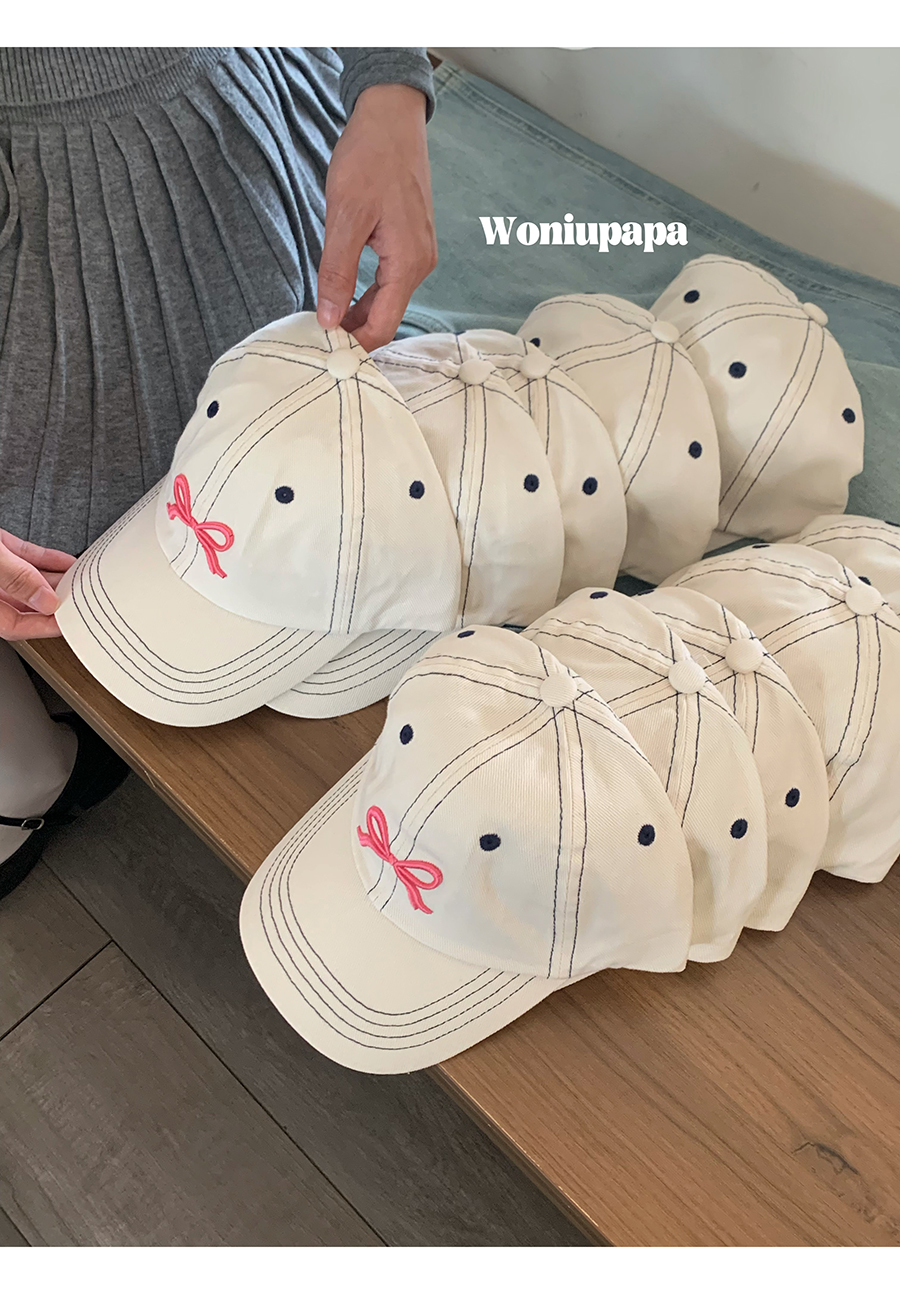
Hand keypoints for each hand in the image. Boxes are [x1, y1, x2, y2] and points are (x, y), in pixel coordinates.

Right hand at [0, 529, 75, 639]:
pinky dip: (44, 560)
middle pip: (24, 603)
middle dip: (54, 600)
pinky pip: (22, 559)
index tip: (70, 622)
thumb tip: (45, 599)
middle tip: (78, 600)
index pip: (14, 626)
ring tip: (77, 579)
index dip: (44, 626)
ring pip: (26, 580)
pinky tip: (63, 561)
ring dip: (53, 579)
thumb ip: (16, 578)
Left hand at [317, 83, 436, 351]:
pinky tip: (343, 291)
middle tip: (318, 338)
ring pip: (387, 299)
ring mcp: (417, 252)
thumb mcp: (345, 217)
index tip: (324, 350)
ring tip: (326, 318)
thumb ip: (338, 272)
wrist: (391, 116)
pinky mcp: (409, 240)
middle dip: (355, 331)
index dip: (355, 343)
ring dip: (359, 312)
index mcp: (409, 263)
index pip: (383, 325)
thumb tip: (330, 319)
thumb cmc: (370, 158)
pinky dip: (366, 292)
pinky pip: (389, 280)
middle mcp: (420, 263)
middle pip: (387, 316)